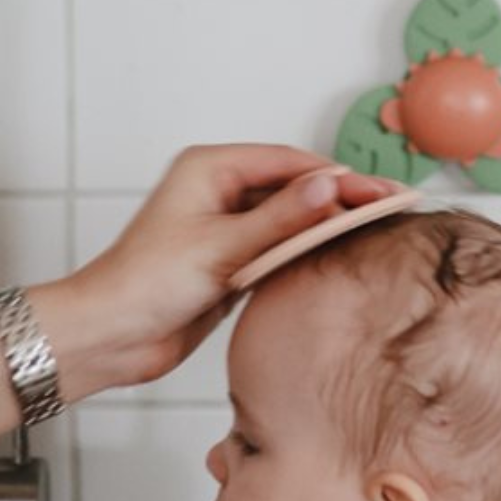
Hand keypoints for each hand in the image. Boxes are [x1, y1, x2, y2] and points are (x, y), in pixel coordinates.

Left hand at [45, 143, 395, 394]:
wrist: (108, 336)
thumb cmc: (144, 285)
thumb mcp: (223, 248)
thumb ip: (281, 218)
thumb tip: (328, 187)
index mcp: (210, 169)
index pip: (290, 164)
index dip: (340, 177)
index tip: (382, 190)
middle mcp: (218, 190)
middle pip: (294, 187)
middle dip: (341, 198)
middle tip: (391, 208)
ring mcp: (225, 226)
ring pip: (289, 218)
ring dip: (327, 223)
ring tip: (377, 230)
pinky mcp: (229, 261)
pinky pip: (278, 246)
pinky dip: (307, 249)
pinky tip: (340, 256)